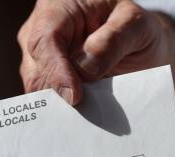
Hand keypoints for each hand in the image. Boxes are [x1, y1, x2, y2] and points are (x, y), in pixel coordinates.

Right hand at [17, 0, 174, 148]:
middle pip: (35, 70)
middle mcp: (41, 32)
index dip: (56, 71)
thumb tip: (85, 68)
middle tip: (79, 119)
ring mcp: (40, 60)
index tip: (75, 97)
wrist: (138, 44)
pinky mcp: (47, 83)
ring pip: (38, 92)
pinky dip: (62, 116)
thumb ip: (114, 39)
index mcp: (59, 8)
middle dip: (55, 97)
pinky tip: (79, 127)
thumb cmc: (135, 28)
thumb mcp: (137, 24)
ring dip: (59, 111)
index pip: (46, 40)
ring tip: (82, 126)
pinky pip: (47, 104)